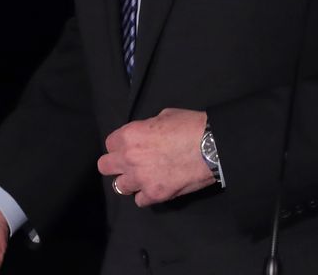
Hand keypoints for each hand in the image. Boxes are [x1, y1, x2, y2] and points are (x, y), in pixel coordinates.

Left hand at [97, 108, 214, 206]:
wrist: (212, 147)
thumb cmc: (190, 126)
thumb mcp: (163, 116)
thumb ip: (146, 128)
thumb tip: (145, 134)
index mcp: (130, 135)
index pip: (109, 144)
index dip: (119, 146)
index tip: (129, 147)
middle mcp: (129, 157)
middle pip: (105, 166)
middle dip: (115, 165)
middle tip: (129, 164)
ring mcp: (141, 178)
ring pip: (119, 187)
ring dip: (130, 182)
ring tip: (142, 179)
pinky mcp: (155, 194)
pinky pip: (140, 201)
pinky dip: (146, 196)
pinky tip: (155, 188)